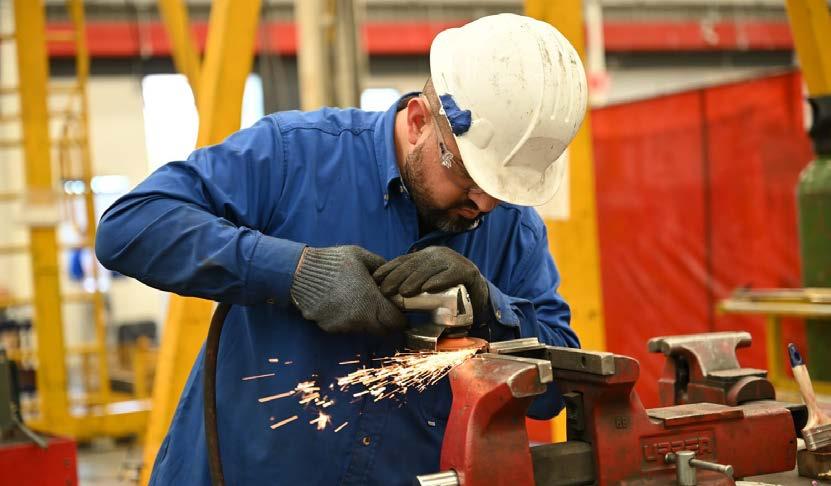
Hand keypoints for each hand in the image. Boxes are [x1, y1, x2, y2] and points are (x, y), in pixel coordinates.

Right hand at [290, 245, 406, 333]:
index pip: (396, 322)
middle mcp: (359, 319)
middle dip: (387, 322)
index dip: (401, 318)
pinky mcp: (330, 328)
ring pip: (365, 330)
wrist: (300, 273)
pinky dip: (350, 320)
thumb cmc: (334, 262)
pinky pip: (347, 328)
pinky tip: (343, 304)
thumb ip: (382, 267)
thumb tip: (395, 275)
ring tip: (361, 302)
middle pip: (383, 331)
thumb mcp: (362, 256)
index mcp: (371, 301)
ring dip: (368, 321)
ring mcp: (343, 326)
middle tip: (385, 309)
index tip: (400, 311)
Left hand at [372, 246, 490, 322]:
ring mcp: (455, 260)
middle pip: (415, 264)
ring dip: (416, 280)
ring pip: (431, 268)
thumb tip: (386, 290)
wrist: (478, 296)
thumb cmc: (448, 291)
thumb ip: (411, 282)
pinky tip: (429, 289)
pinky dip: (440, 281)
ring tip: (404, 292)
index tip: (376, 279)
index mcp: (428, 255)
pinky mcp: (467, 271)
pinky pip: (451, 275)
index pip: (404, 260)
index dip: (389, 268)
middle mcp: (440, 254)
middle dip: (398, 276)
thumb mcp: (427, 283)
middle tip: (386, 290)